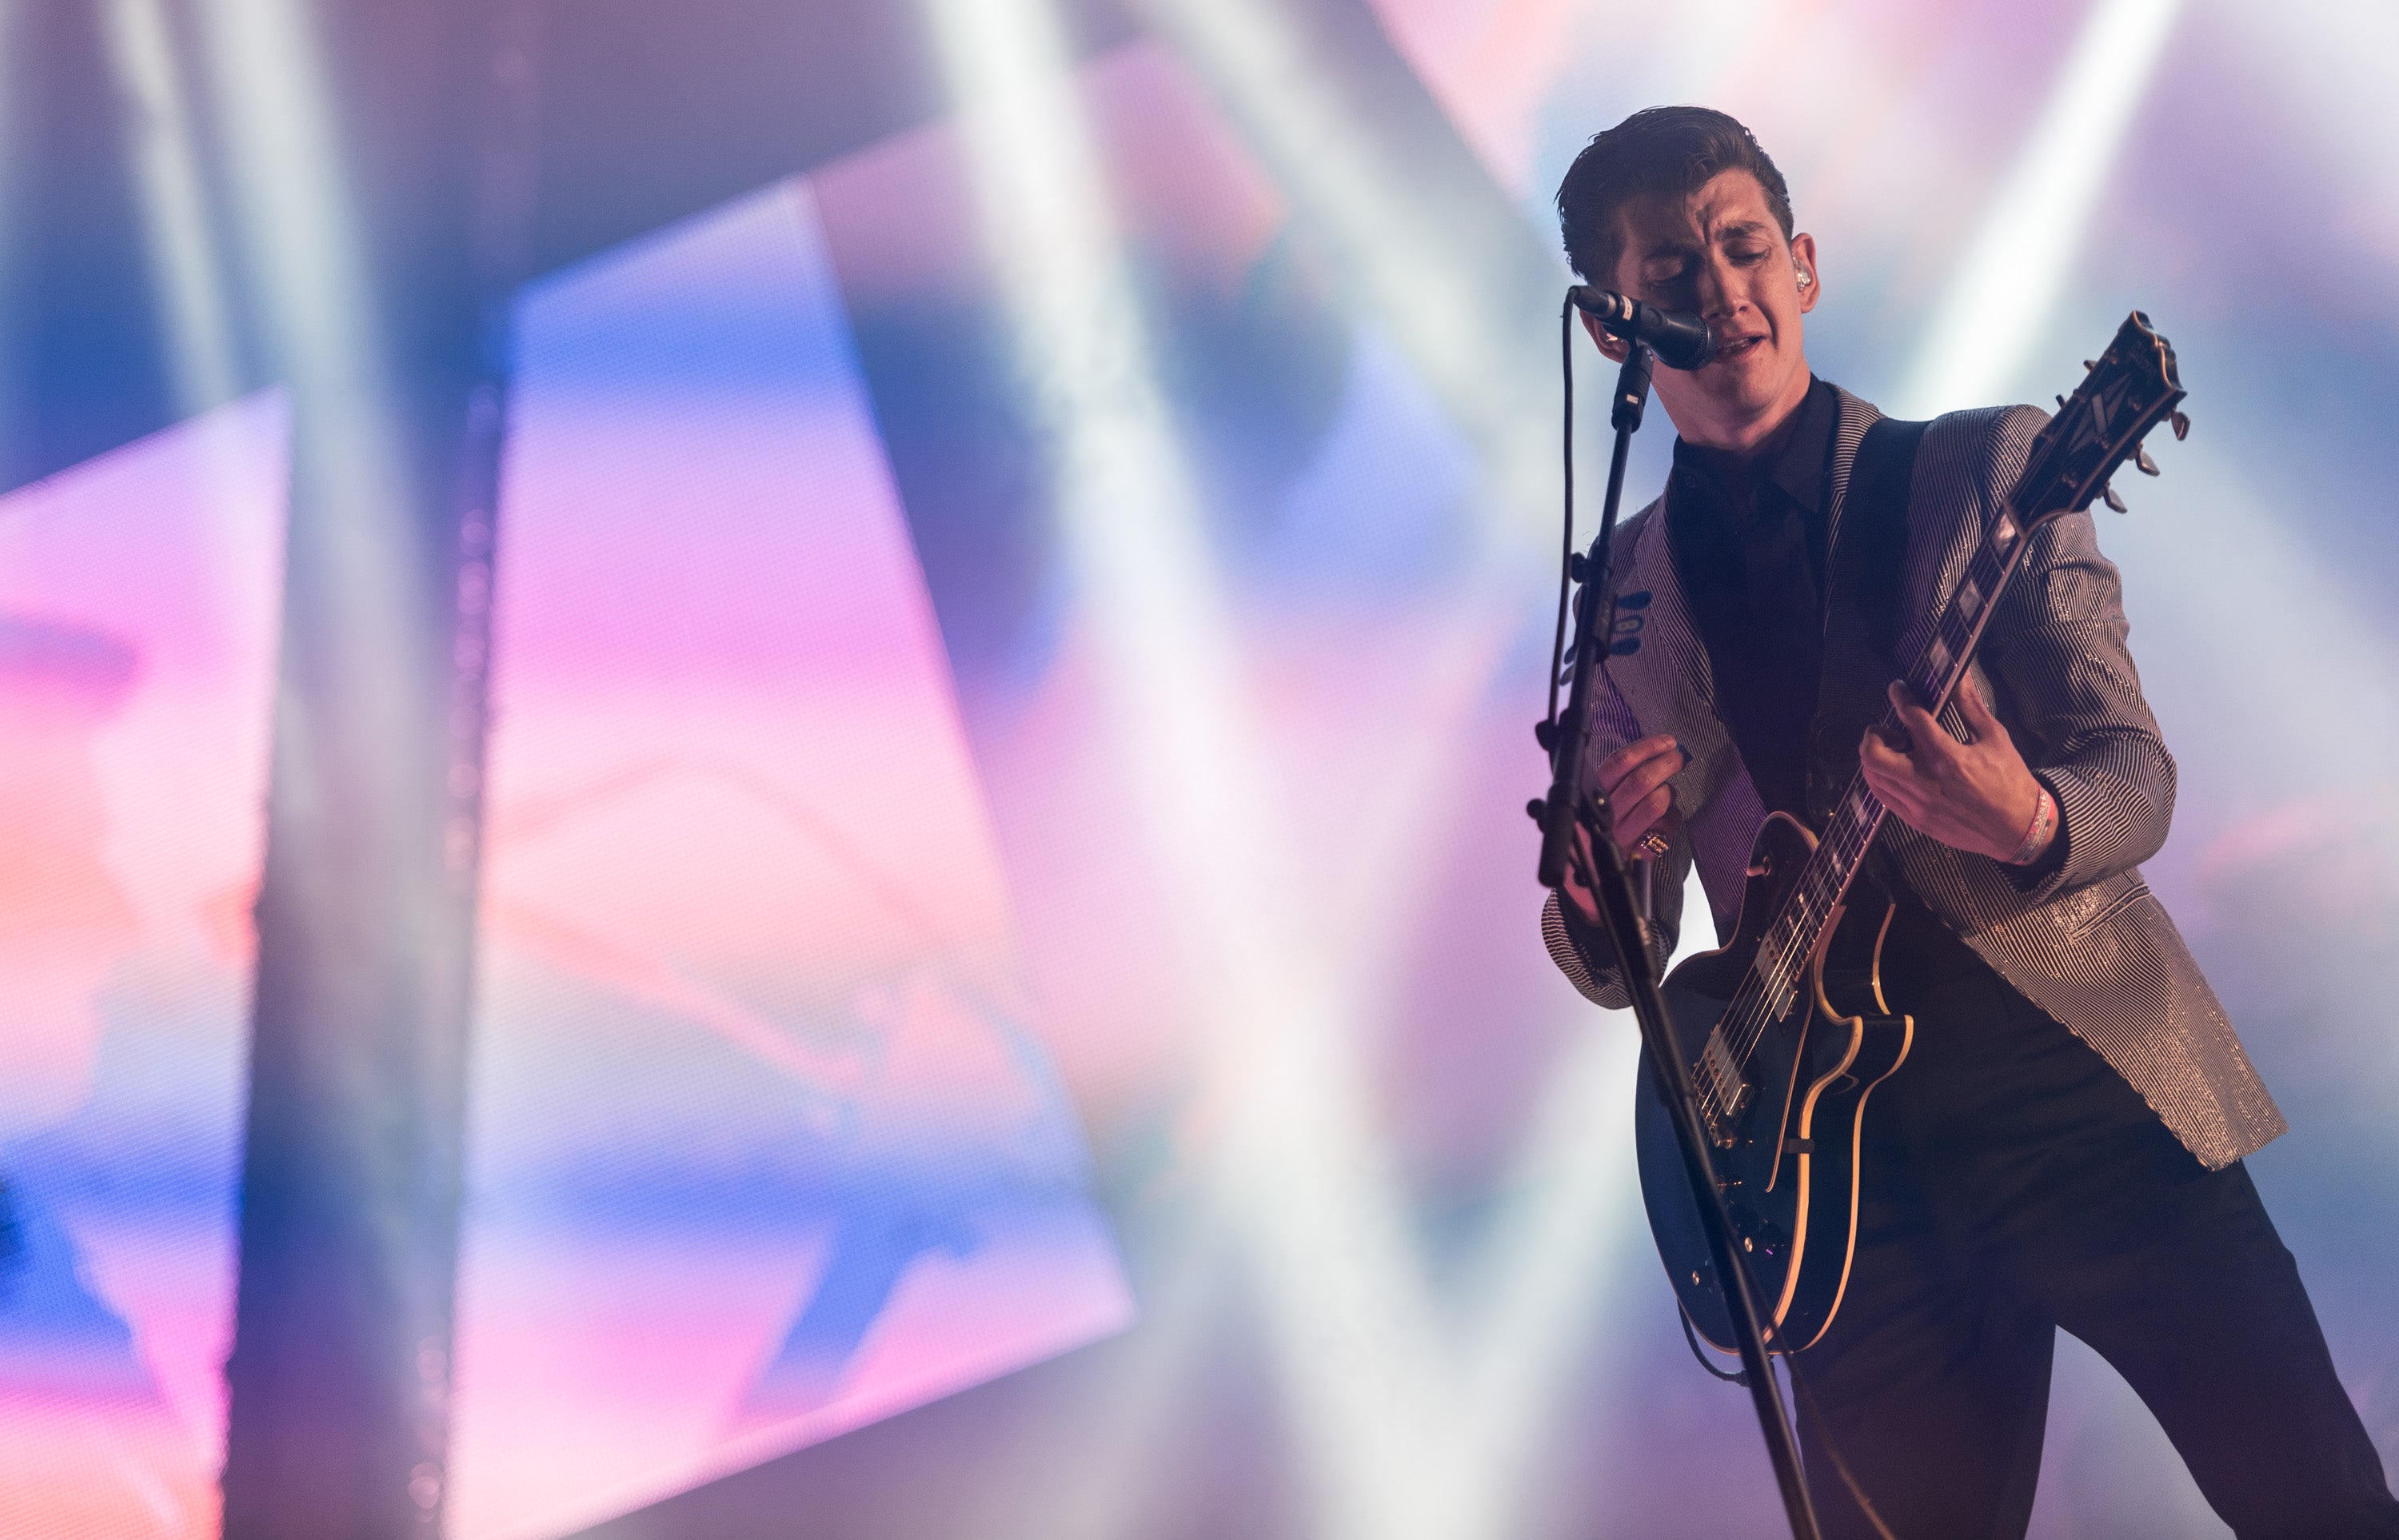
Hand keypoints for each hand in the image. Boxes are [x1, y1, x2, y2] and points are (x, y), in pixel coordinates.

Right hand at [1561, 734, 1686, 927]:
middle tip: (1677, 758)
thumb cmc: (1592, 839)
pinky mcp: (1636, 856)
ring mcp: (1621, 837)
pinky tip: (1669, 819)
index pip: (1618, 764)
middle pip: (1640, 781)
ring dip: (1668, 793)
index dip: (1645, 748)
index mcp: (1591, 798)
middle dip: (1665, 764)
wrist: (1587, 890)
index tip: (1666, 741)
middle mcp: (1605, 816)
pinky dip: (1672, 820)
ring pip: (1655, 804)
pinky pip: (1664, 831)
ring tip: (1668, 792)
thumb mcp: (1592, 808)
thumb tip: (1649, 754)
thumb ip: (1614, 784)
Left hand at [1858, 676, 2050, 862]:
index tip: (1898, 688)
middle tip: (1890, 731)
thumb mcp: (1994, 737)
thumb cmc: (2010, 781)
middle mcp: (1927, 782)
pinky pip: (1883, 797)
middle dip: (1874, 735)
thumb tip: (1959, 676)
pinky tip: (1898, 771)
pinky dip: (1882, 779)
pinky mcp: (1916, 821)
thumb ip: (1969, 705)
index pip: (1912, 719)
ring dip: (1876, 757)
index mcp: (1949, 758)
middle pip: (1873, 754)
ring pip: (1872, 776)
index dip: (1901, 697)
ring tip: (1896, 752)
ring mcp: (1918, 805)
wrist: (2019, 828)